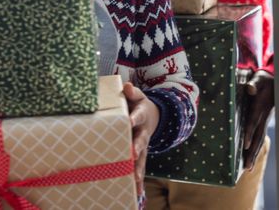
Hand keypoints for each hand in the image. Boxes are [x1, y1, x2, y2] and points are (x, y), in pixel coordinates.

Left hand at [123, 82, 159, 196]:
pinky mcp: (141, 154)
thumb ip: (132, 92)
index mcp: (140, 115)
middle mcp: (143, 132)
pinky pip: (139, 167)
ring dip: (139, 168)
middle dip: (137, 147)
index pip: (137, 116)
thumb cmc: (138, 104)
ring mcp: (143, 145)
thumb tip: (126, 86)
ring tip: (136, 180)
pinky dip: (138, 180)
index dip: (133, 118)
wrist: (152, 115)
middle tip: (132, 153)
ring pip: (142, 157)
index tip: (130, 121)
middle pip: (141, 140)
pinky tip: (136, 193)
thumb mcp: (137, 96)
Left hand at [242, 70, 273, 169]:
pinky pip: (258, 137)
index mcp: (261, 107)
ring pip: (258, 140)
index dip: (249, 133)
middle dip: (252, 152)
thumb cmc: (264, 80)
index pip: (254, 122)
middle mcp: (263, 117)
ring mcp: (263, 121)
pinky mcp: (262, 122)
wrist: (275, 82)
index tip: (245, 144)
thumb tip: (250, 89)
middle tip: (247, 167)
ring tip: (248, 168)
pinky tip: (249, 158)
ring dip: (253, 154)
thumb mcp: (259, 78)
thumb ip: (254, 83)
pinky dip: (254, 148)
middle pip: (257, 137)